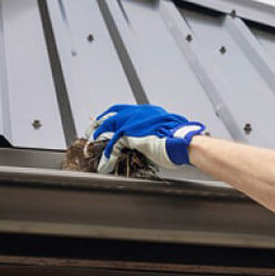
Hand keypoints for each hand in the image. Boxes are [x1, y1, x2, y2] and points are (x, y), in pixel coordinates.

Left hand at [86, 104, 205, 172]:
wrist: (184, 141)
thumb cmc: (180, 139)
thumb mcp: (165, 132)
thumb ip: (153, 134)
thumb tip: (150, 142)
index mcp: (147, 112)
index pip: (123, 111)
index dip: (112, 117)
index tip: (104, 123)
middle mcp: (138, 113)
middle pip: (111, 115)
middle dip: (98, 124)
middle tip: (90, 133)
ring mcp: (133, 122)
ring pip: (108, 128)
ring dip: (98, 140)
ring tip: (91, 149)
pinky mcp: (129, 133)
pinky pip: (113, 145)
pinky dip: (107, 156)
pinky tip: (105, 164)